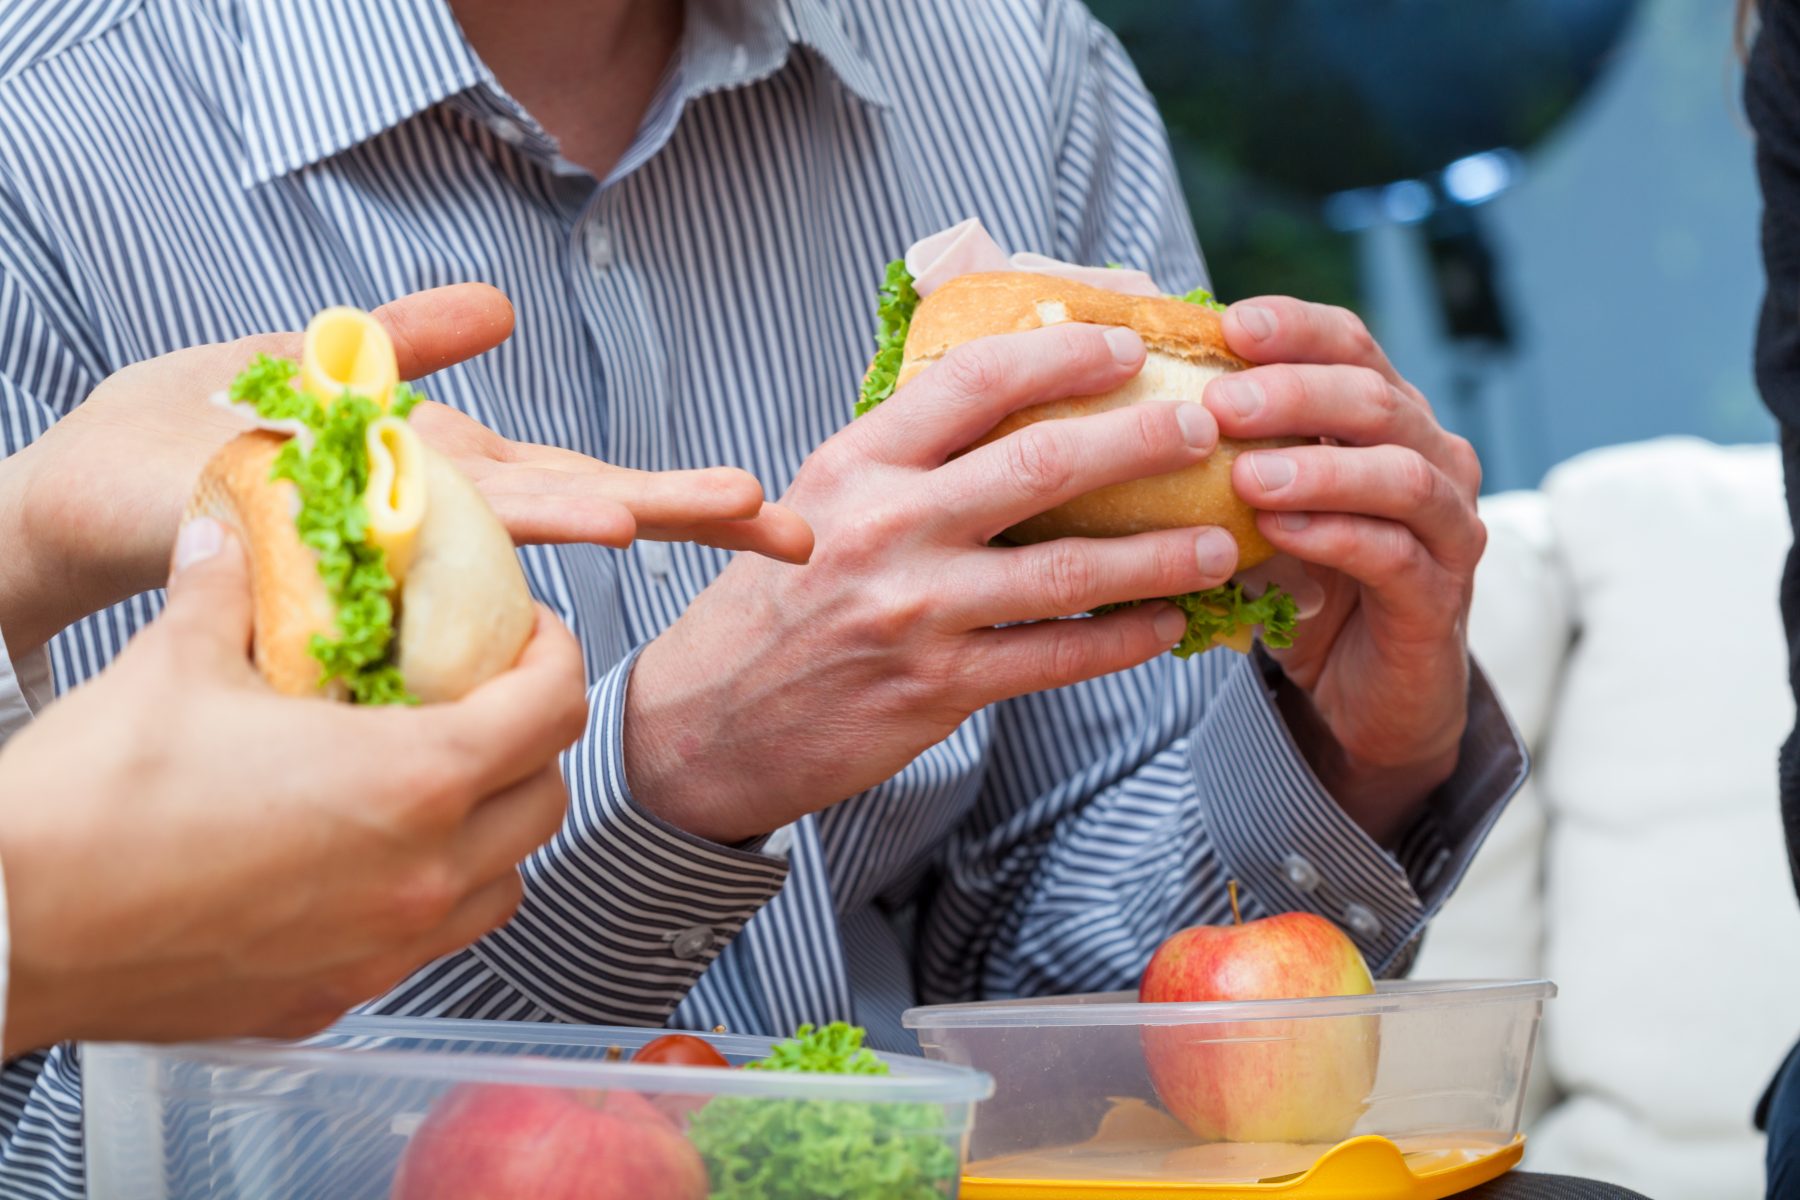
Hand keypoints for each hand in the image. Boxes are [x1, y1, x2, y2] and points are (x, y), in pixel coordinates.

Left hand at [0, 283, 809, 658]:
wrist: (95, 492)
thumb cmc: (214, 441)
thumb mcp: (328, 363)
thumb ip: (415, 342)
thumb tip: (500, 309)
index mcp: (457, 477)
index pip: (588, 482)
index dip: (681, 497)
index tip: (771, 514)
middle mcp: (438, 507)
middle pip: (581, 502)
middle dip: (688, 513)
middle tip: (791, 531)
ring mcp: (384, 511)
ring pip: (515, 510)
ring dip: (607, 508)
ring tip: (705, 510)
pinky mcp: (324, 511)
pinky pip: (418, 514)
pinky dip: (503, 516)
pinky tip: (572, 519)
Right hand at [0, 520, 588, 1054]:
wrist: (8, 929)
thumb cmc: (88, 806)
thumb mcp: (174, 661)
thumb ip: (228, 588)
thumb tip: (231, 533)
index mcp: (410, 779)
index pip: (552, 707)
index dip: (555, 656)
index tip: (530, 635)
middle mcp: (419, 872)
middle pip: (546, 797)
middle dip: (533, 739)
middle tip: (488, 701)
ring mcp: (384, 948)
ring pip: (503, 882)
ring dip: (494, 826)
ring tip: (442, 783)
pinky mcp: (336, 997)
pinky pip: (429, 944)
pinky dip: (431, 895)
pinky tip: (374, 860)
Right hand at [626, 323, 1241, 843]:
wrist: (706, 725)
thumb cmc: (774, 604)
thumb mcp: (816, 504)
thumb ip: (904, 458)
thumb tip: (1011, 405)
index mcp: (855, 463)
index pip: (975, 380)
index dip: (1064, 354)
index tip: (1126, 346)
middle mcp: (885, 526)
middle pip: (1043, 463)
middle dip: (1143, 439)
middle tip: (1207, 427)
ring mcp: (915, 610)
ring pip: (1070, 569)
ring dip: (1160, 553)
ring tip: (1219, 541)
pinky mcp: (939, 687)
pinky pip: (1058, 657)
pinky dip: (1124, 640)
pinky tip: (1166, 625)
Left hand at [1203, 298, 1485, 839]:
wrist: (1361, 693)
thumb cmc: (1300, 580)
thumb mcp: (1256, 504)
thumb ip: (1223, 448)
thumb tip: (1124, 394)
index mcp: (1386, 417)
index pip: (1350, 344)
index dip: (1294, 327)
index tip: (1228, 325)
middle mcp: (1431, 457)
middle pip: (1376, 398)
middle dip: (1295, 392)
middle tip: (1220, 403)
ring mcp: (1447, 526)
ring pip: (1399, 474)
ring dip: (1318, 468)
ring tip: (1245, 475)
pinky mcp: (1439, 597)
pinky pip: (1393, 554)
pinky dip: (1334, 537)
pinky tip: (1277, 534)